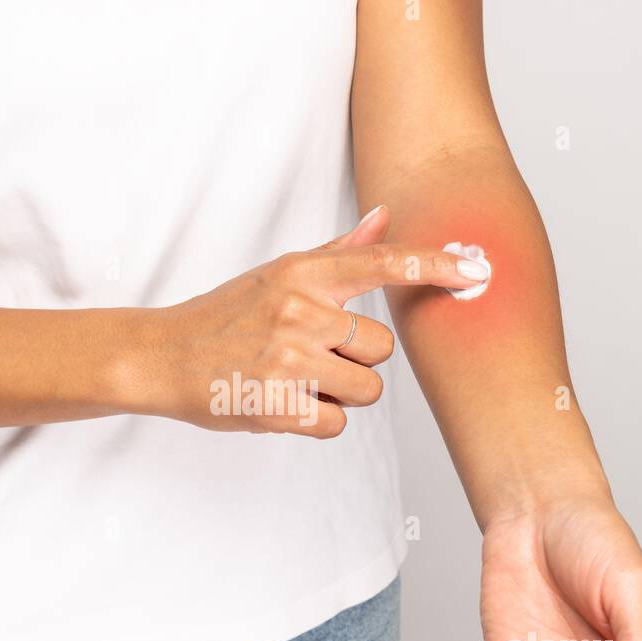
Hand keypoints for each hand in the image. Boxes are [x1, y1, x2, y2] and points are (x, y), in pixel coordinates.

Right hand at [145, 206, 491, 437]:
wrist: (163, 356)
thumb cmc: (227, 315)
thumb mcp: (279, 274)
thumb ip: (339, 253)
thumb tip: (386, 217)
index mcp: (302, 275)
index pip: (381, 264)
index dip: (435, 267)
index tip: (478, 269)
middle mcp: (298, 311)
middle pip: (381, 348)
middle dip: (356, 360)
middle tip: (309, 356)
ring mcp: (287, 358)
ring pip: (366, 389)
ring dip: (339, 393)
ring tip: (294, 379)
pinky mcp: (276, 405)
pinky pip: (337, 423)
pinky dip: (317, 421)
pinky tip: (284, 402)